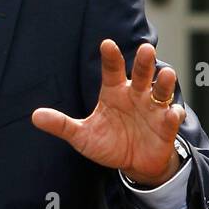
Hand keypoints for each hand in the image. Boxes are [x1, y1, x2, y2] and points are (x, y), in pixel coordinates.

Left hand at [31, 40, 186, 185]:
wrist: (134, 164)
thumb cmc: (109, 143)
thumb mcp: (82, 136)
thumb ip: (61, 125)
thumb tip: (35, 117)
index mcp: (114, 92)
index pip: (112, 70)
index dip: (110, 57)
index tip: (107, 44)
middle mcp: (135, 95)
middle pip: (141, 74)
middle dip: (144, 62)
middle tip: (146, 49)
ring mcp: (153, 109)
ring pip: (161, 90)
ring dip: (164, 82)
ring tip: (165, 74)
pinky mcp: (166, 126)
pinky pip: (171, 117)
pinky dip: (173, 115)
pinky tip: (172, 114)